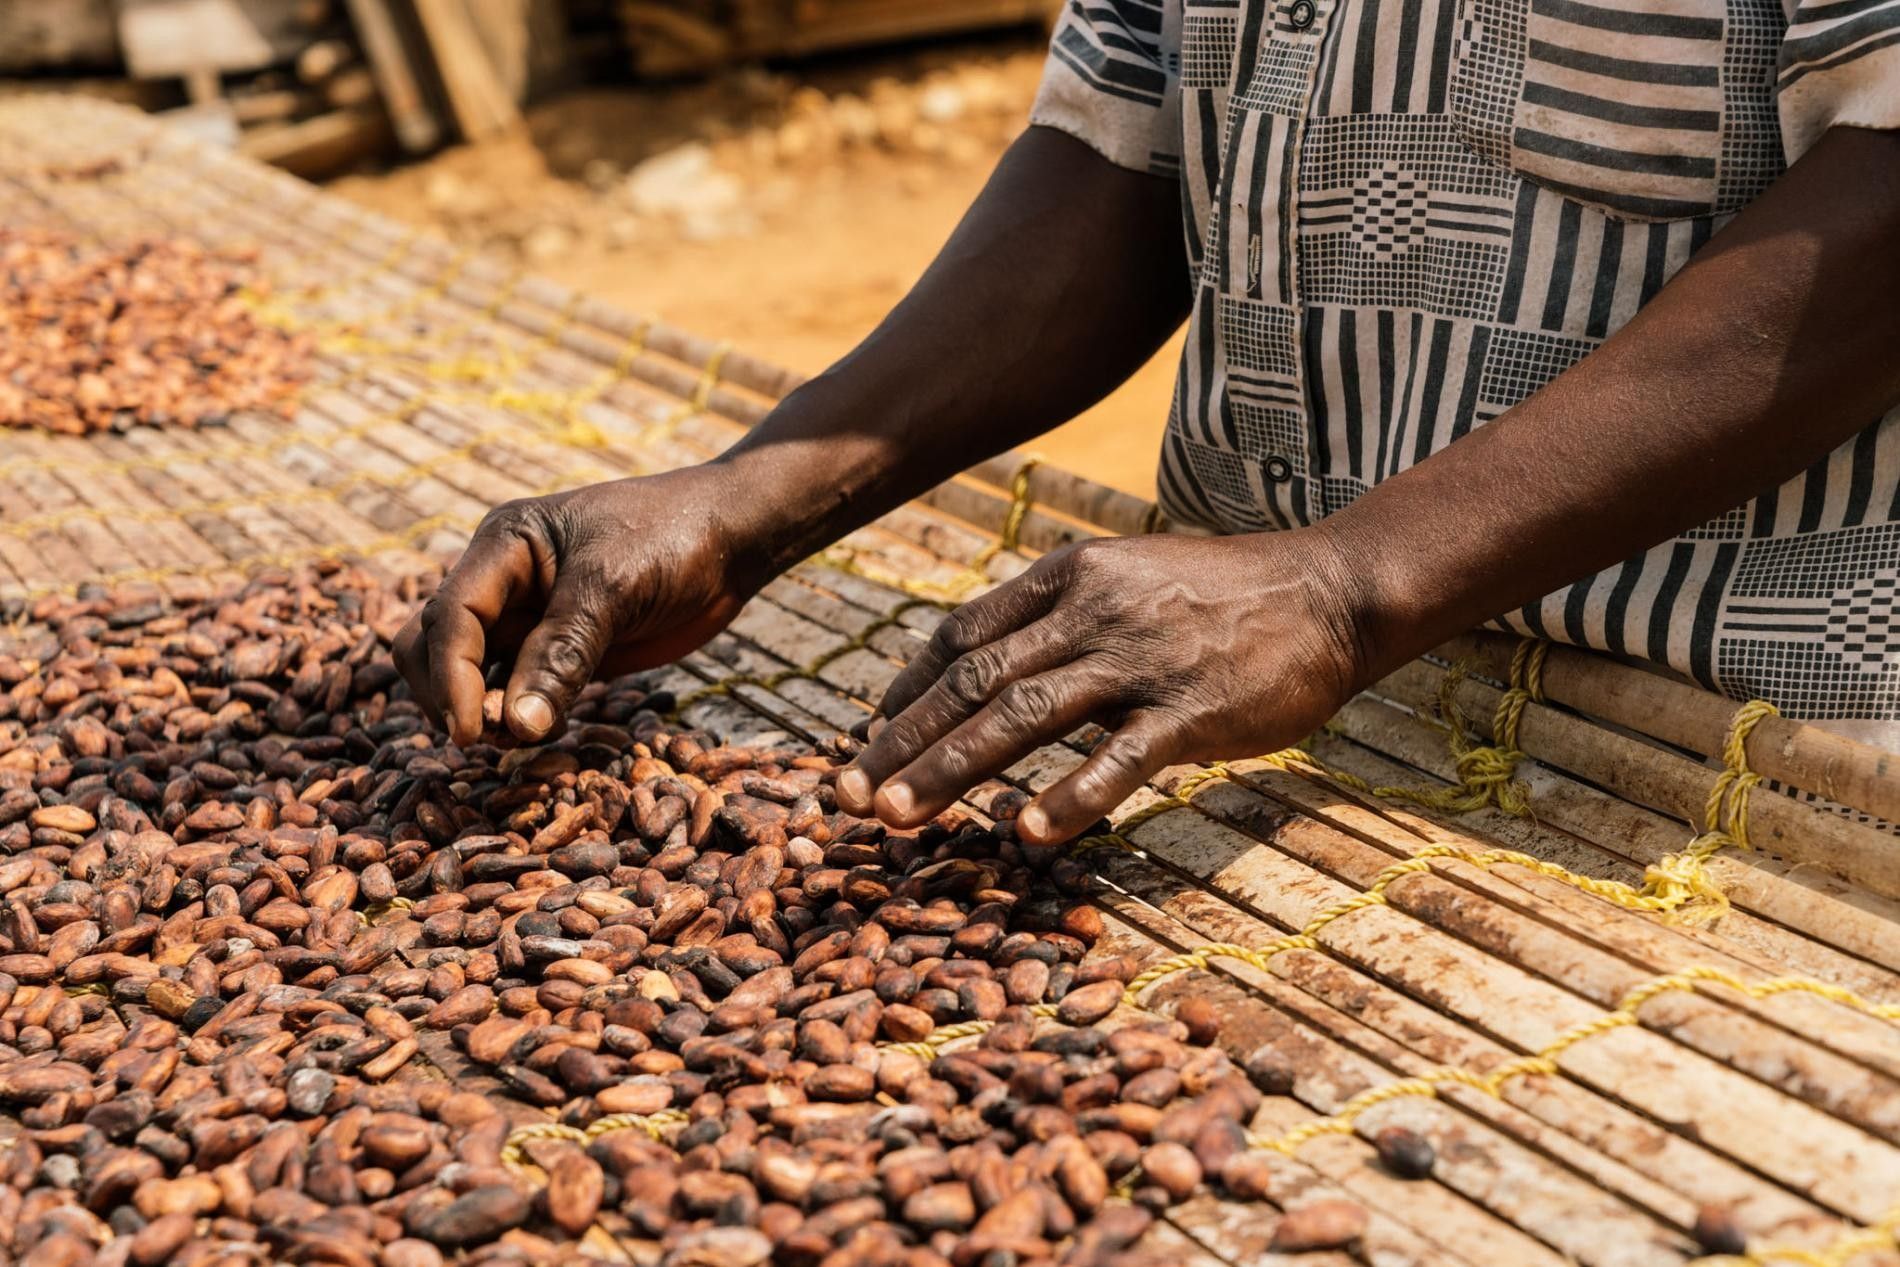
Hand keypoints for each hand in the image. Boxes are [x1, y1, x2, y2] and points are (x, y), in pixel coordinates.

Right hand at [393, 464, 766, 746]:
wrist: (732, 539)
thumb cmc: (673, 539)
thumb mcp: (614, 587)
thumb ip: (563, 654)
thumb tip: (516, 726)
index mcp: (504, 544)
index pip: (451, 616)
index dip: (451, 677)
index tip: (471, 731)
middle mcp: (503, 581)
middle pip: (433, 645)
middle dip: (451, 694)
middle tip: (497, 737)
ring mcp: (528, 617)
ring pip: (469, 674)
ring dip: (483, 712)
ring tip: (526, 736)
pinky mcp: (559, 650)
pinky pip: (516, 691)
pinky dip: (518, 718)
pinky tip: (548, 731)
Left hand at [833, 530, 1372, 844]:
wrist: (1329, 590)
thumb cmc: (1221, 597)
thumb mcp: (1127, 580)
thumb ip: (1058, 619)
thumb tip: (985, 670)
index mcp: (1069, 577)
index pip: (962, 635)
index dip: (905, 692)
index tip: (866, 740)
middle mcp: (1092, 610)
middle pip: (974, 680)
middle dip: (903, 743)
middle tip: (848, 797)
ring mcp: (1141, 658)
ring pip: (1023, 716)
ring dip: (950, 771)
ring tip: (896, 820)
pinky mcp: (1192, 708)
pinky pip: (1118, 758)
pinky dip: (1067, 797)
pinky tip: (1023, 833)